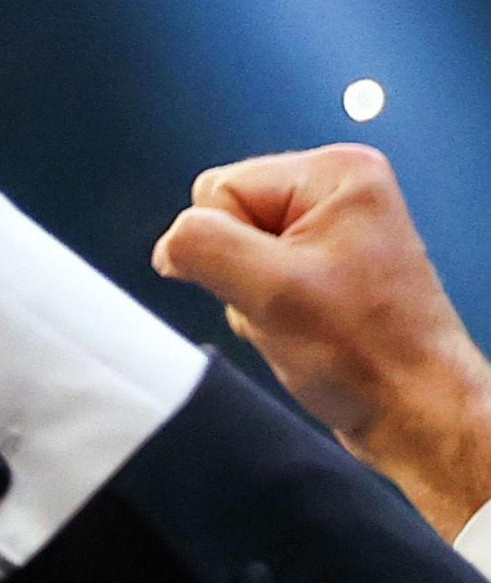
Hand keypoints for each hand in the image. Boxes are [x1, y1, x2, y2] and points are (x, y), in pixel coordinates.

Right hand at [153, 142, 490, 533]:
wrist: (412, 408)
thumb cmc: (370, 355)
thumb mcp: (270, 292)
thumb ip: (203, 248)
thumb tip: (170, 243)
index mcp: (338, 175)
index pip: (220, 189)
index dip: (223, 247)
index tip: (267, 285)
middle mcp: (339, 193)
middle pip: (227, 218)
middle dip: (237, 273)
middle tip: (285, 306)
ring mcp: (333, 231)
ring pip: (236, 253)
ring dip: (252, 297)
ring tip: (300, 321)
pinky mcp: (325, 266)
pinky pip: (256, 278)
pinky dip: (265, 310)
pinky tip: (301, 328)